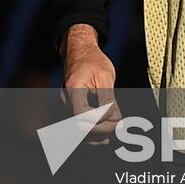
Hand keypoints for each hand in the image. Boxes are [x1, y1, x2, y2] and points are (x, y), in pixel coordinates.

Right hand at [60, 23, 119, 143]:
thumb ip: (109, 100)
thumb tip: (115, 120)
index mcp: (74, 89)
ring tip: (112, 131)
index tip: (113, 117)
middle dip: (100, 129)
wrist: (79, 49)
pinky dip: (91, 130)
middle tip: (118, 125)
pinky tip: (103, 133)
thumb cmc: (92, 59)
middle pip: (80, 125)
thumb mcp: (105, 77)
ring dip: (95, 133)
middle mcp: (66, 99)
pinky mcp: (71, 105)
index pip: (82, 115)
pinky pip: (79, 123)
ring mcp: (67, 103)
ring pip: (78, 128)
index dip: (98, 121)